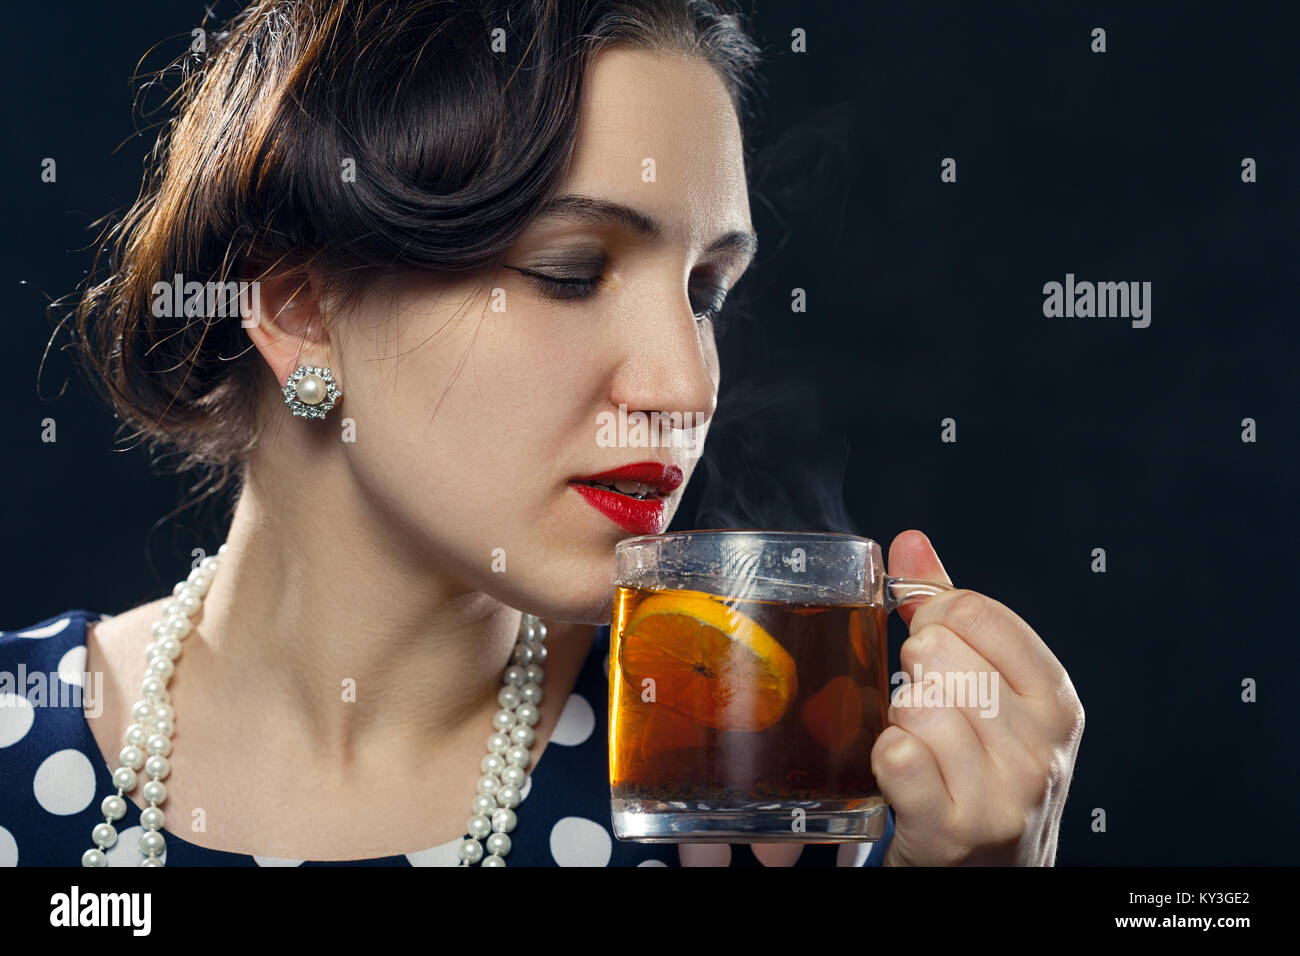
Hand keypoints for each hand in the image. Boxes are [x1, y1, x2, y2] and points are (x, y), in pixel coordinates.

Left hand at [872, 530, 1083, 865]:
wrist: (993, 874)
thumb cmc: (983, 772)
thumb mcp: (989, 690)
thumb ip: (949, 612)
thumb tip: (910, 542)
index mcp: (1056, 699)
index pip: (974, 611)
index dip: (934, 620)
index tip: (934, 648)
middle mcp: (1042, 746)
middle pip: (938, 654)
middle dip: (913, 672)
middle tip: (926, 705)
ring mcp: (1001, 793)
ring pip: (915, 703)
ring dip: (898, 719)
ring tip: (919, 743)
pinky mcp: (952, 830)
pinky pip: (896, 755)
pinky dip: (884, 755)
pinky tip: (902, 770)